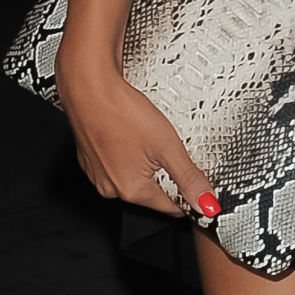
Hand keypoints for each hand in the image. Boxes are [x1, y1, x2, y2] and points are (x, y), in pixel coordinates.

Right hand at [55, 45, 217, 222]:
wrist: (88, 87)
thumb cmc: (121, 112)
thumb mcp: (168, 146)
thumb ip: (189, 178)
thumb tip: (206, 204)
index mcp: (131, 190)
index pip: (170, 208)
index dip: (189, 198)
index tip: (199, 189)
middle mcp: (110, 188)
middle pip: (152, 193)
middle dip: (167, 176)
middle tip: (170, 150)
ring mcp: (97, 174)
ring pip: (134, 177)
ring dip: (147, 164)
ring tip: (148, 138)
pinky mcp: (90, 159)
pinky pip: (117, 164)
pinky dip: (129, 154)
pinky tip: (132, 135)